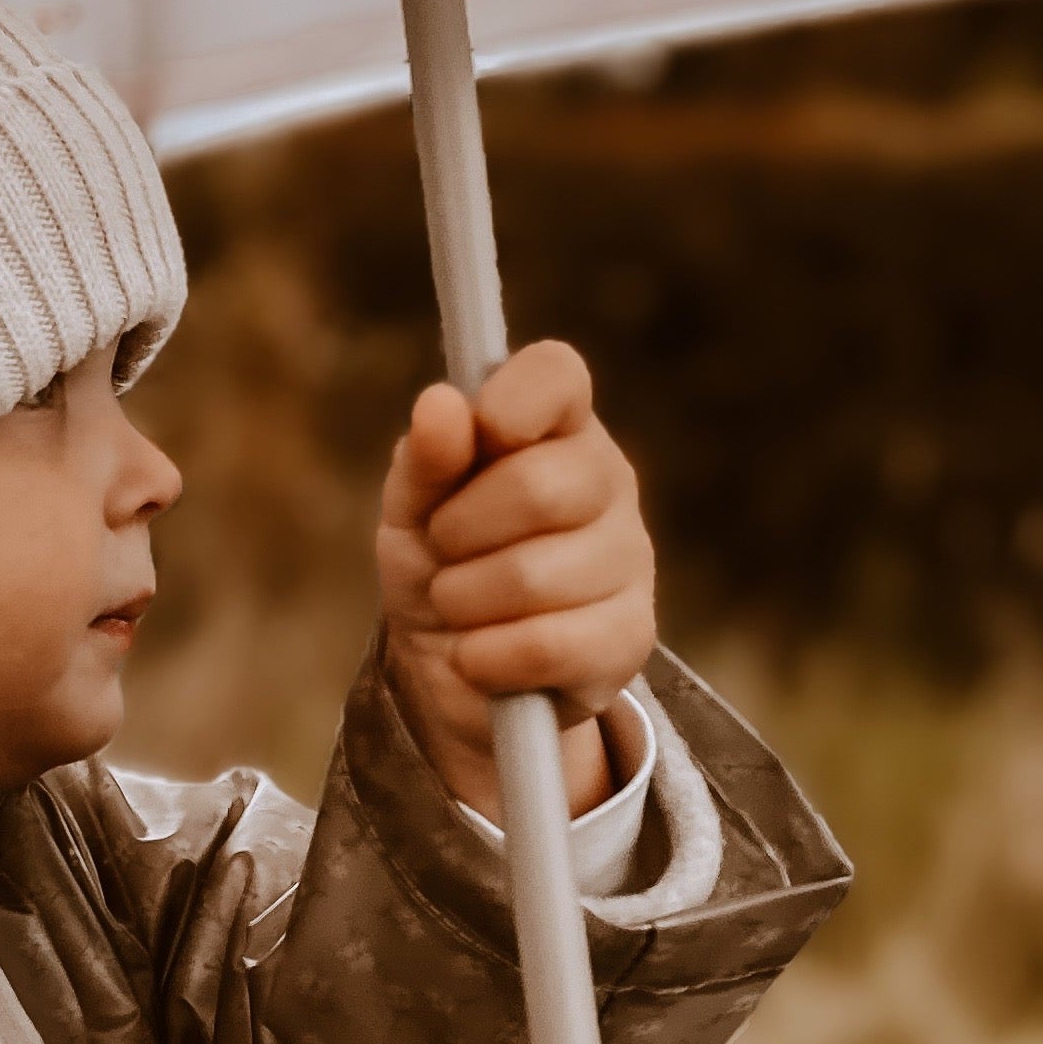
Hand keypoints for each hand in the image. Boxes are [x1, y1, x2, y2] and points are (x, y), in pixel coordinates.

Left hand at [377, 341, 658, 823]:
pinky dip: (487, 657)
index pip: (557, 375)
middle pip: (538, 487)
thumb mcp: (413, 507)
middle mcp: (609, 482)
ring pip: (534, 577)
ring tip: (458, 605)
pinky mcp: (630, 639)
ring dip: (463, 601)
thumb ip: (426, 457)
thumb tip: (442, 404)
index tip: (481, 438)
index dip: (511, 400)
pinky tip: (480, 655)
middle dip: (459, 530)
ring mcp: (629, 561)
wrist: (454, 668)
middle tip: (443, 549)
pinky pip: (547, 646)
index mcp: (557, 428)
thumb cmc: (439, 563)